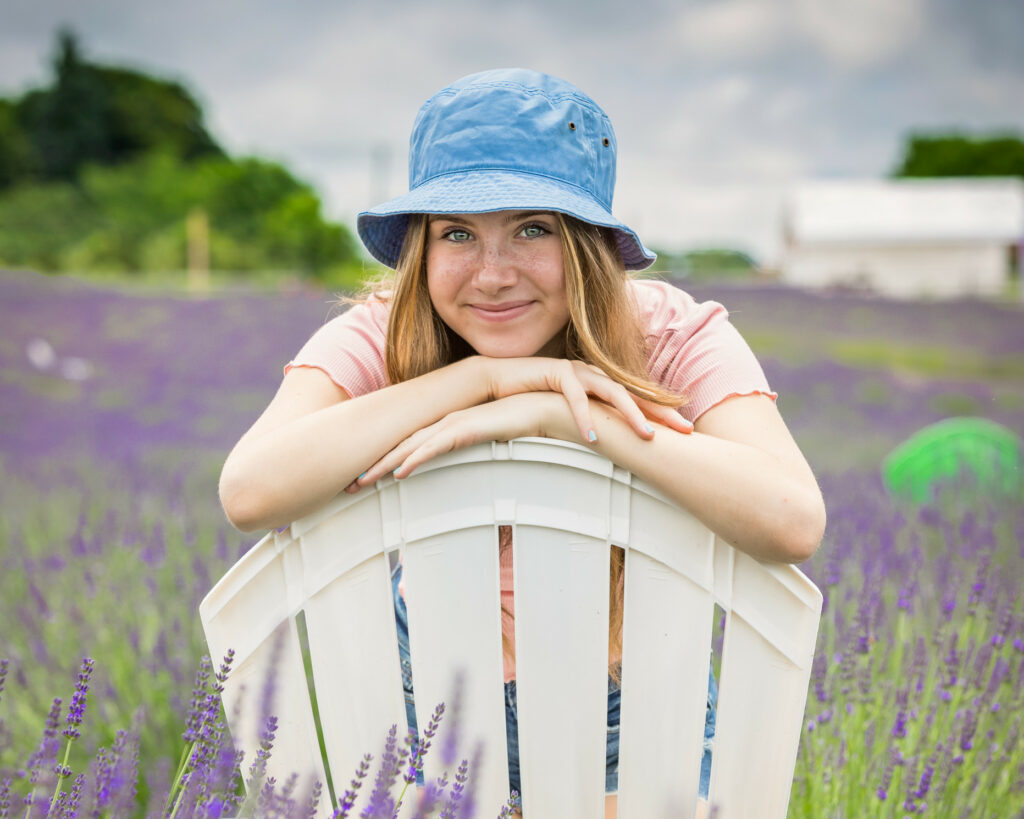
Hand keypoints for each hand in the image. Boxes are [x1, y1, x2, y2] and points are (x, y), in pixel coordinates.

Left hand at [347, 392, 557, 490]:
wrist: (554, 408)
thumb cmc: (531, 426)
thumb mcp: (497, 448)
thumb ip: (482, 459)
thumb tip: (476, 489)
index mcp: (453, 427)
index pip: (412, 446)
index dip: (387, 461)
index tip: (367, 478)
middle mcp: (449, 422)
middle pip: (403, 445)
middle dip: (374, 464)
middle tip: (350, 484)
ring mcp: (458, 423)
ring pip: (412, 447)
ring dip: (385, 465)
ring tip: (362, 482)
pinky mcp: (471, 427)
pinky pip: (438, 446)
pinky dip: (416, 459)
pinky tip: (399, 473)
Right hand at [480, 357, 692, 442]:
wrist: (498, 380)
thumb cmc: (533, 399)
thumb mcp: (568, 413)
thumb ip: (591, 421)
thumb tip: (612, 447)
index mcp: (600, 383)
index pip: (638, 398)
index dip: (663, 412)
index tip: (686, 430)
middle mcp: (594, 374)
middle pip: (635, 393)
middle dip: (661, 412)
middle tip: (685, 430)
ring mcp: (577, 371)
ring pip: (612, 393)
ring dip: (631, 415)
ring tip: (647, 437)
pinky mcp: (556, 372)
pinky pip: (574, 397)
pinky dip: (584, 417)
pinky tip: (592, 437)